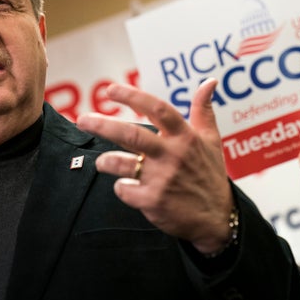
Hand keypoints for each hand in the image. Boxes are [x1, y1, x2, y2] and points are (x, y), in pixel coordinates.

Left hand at [76, 78, 234, 254]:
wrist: (217, 218)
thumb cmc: (210, 175)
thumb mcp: (212, 140)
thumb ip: (204, 109)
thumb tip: (210, 81)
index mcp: (185, 137)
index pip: (157, 109)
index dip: (132, 97)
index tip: (111, 90)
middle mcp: (172, 155)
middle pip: (131, 134)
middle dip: (103, 125)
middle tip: (82, 120)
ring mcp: (161, 179)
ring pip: (121, 164)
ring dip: (105, 161)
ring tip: (101, 162)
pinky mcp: (153, 201)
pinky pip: (124, 190)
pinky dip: (120, 187)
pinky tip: (125, 187)